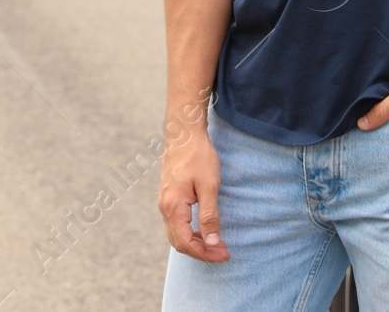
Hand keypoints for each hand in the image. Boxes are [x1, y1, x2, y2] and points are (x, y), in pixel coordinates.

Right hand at [158, 129, 229, 261]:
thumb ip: (209, 216)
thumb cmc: (197, 157)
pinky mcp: (168, 197)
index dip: (205, 253)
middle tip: (222, 252)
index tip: (223, 254)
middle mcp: (164, 207)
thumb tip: (212, 242)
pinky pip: (176, 223)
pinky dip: (190, 232)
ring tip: (217, 243)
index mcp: (173, 206)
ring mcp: (164, 202)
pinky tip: (204, 229)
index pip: (186, 243)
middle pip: (179, 242)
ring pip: (176, 234)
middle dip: (201, 251)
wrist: (183, 133)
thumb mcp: (209, 186)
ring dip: (196, 242)